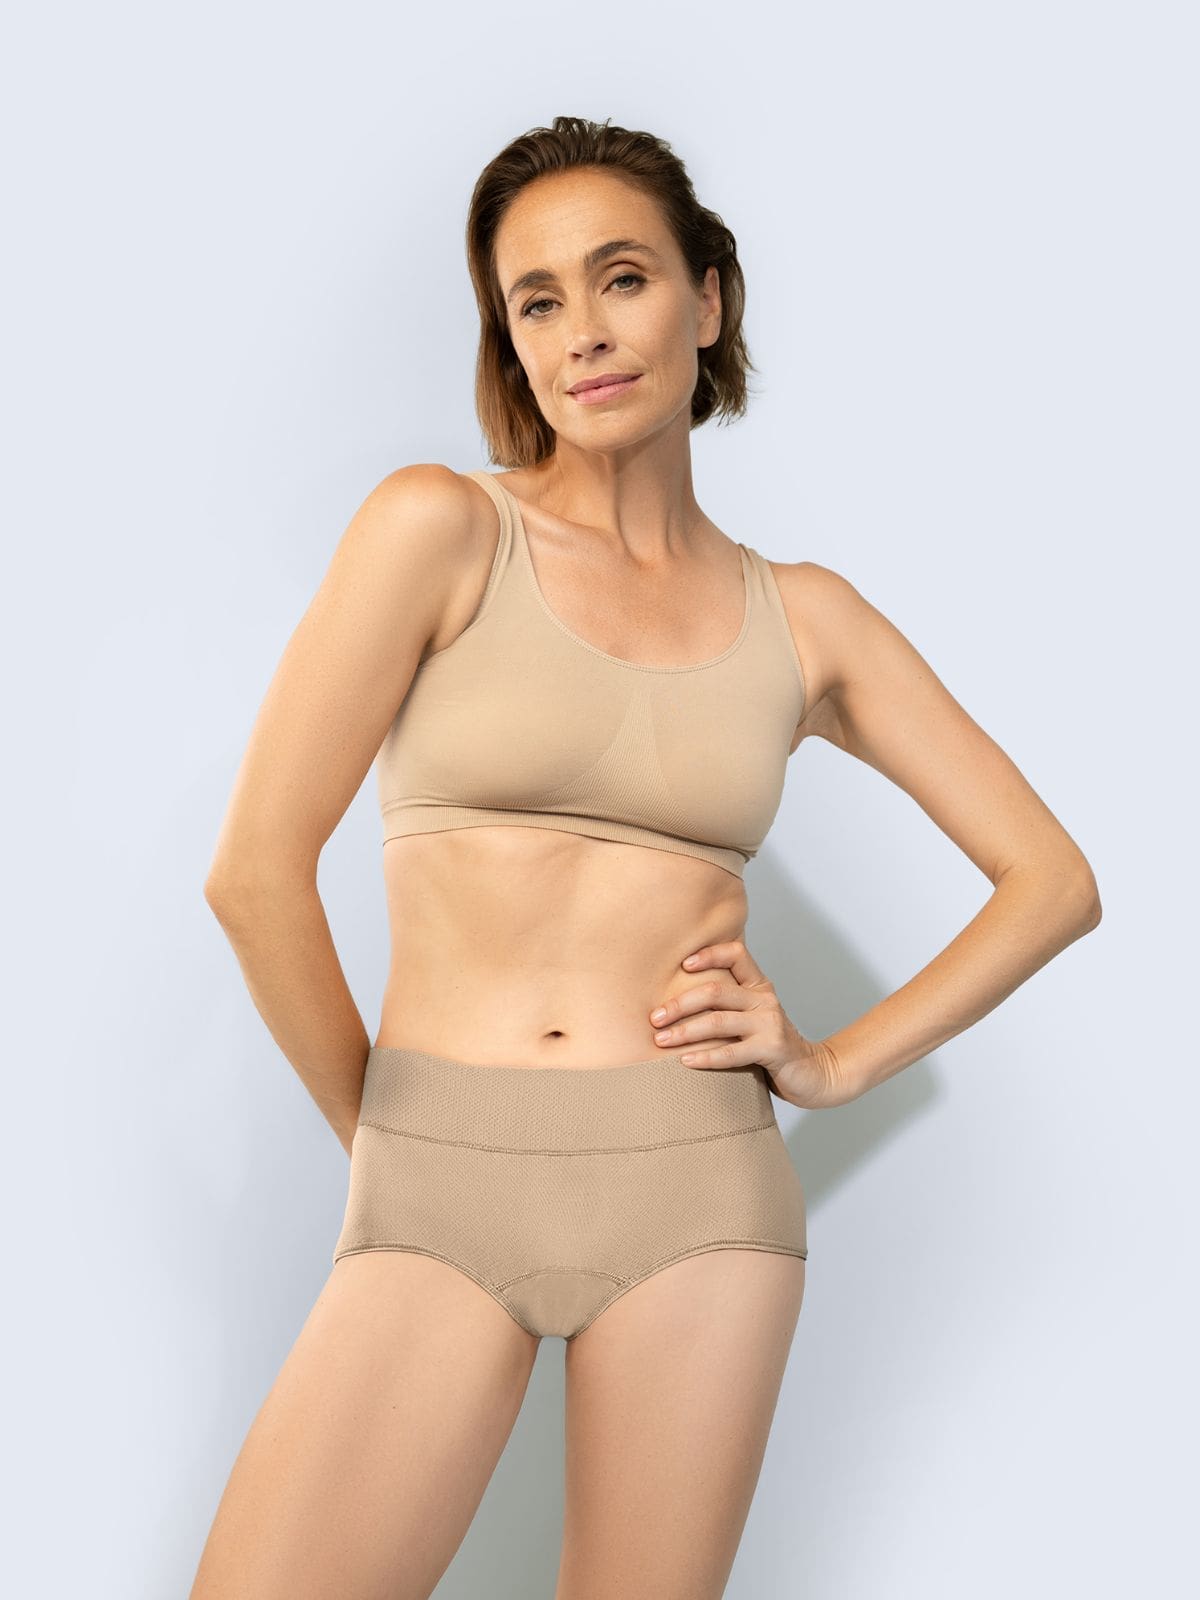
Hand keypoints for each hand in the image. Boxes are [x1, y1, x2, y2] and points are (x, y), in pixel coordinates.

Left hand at [648, 939, 859, 1108]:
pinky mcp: (772, 1049)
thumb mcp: (753, 1016)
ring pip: (718, 1021)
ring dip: (685, 1031)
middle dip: (680, 1004)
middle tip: (654, 1018)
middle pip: (715, 991)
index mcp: (758, 986)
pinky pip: (731, 1052)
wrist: (813, 1072)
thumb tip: (676, 1000)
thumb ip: (728, 1005)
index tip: (683, 964)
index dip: (709, 954)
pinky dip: (706, 1057)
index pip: (736, 954)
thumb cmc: (771, 1044)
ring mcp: (769, 1024)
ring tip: (661, 1040)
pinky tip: (685, 1061)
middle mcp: (765, 999)